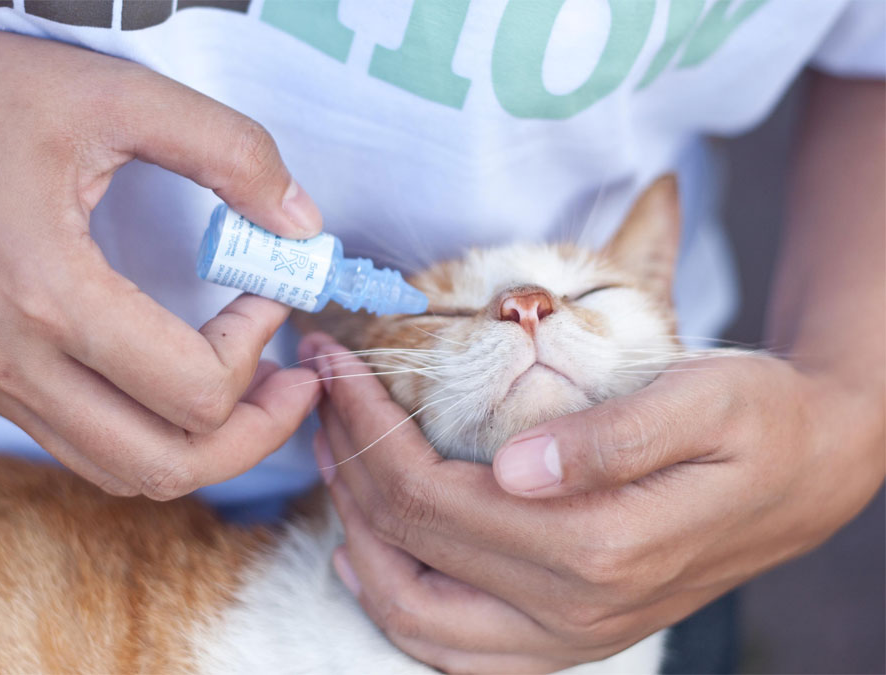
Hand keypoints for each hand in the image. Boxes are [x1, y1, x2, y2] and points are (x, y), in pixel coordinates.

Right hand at [0, 9, 322, 498]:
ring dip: (205, 445)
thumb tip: (300, 223)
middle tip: (295, 382)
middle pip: (167, 466)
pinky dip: (151, 433)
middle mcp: (13, 362)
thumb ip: (227, 150)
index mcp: (48, 295)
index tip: (268, 289)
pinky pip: (86, 446)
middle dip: (254, 433)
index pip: (194, 389)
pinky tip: (180, 383)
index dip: (258, 344)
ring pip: (125, 472)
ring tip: (252, 389)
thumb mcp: (117, 96)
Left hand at [302, 334, 883, 673]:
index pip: (432, 493)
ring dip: (355, 535)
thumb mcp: (704, 401)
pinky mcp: (568, 640)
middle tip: (320, 393)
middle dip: (347, 462)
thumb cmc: (760, 421)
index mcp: (599, 544)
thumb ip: (609, 439)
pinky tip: (364, 557)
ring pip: (417, 617)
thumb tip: (512, 465)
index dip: (367, 425)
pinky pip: (455, 650)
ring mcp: (568, 639)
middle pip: (411, 547)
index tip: (334, 360)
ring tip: (331, 459)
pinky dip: (396, 605)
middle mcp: (573, 611)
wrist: (808, 475)